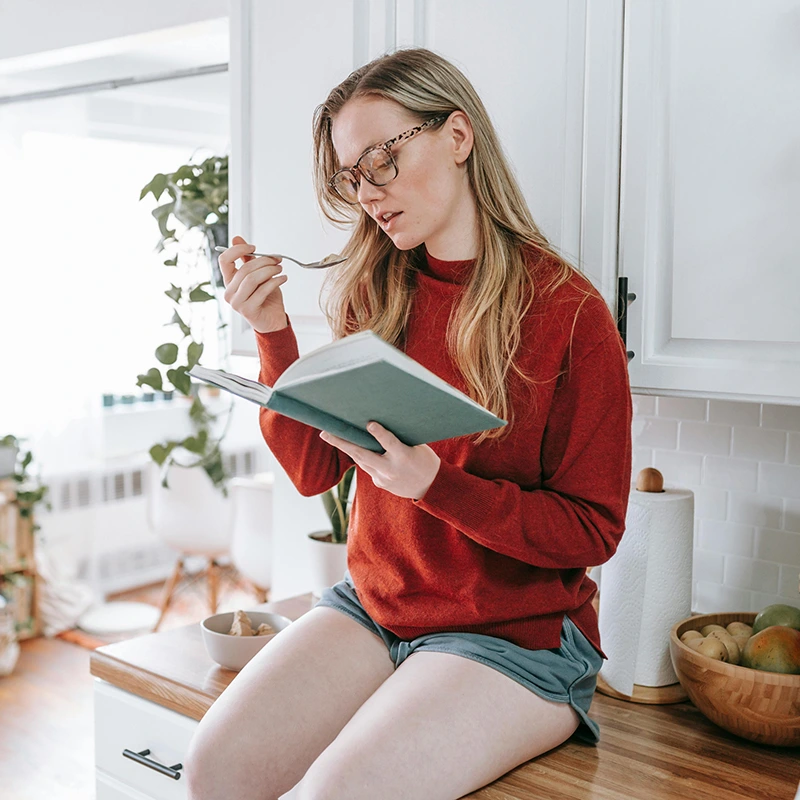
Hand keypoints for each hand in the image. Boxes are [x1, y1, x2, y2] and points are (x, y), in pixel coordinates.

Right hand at [218, 234, 287, 332]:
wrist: (272, 321)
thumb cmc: (265, 298)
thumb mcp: (258, 275)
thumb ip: (248, 259)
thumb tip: (237, 238)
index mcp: (229, 282)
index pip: (224, 260)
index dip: (238, 250)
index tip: (253, 248)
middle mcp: (229, 292)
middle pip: (244, 269)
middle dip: (263, 261)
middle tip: (276, 260)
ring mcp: (237, 303)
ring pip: (252, 279)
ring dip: (269, 271)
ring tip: (280, 269)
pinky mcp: (248, 310)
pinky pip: (262, 291)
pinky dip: (275, 282)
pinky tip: (283, 279)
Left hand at [319, 422, 440, 500]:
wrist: (431, 487)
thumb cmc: (424, 459)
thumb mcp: (417, 446)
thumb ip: (398, 438)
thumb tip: (375, 425)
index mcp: (405, 457)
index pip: (390, 443)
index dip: (380, 434)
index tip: (369, 424)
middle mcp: (391, 470)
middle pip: (363, 455)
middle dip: (342, 443)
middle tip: (325, 433)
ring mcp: (384, 479)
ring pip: (361, 461)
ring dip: (347, 448)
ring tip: (331, 435)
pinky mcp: (380, 483)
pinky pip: (368, 466)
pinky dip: (363, 456)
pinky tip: (354, 447)